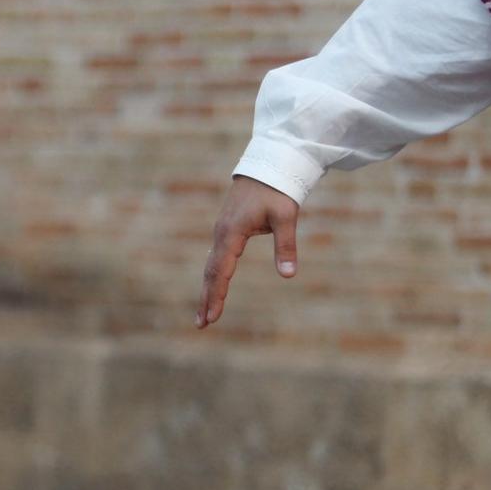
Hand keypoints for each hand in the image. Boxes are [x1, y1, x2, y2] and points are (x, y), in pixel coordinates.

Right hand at [198, 176, 300, 327]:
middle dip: (206, 299)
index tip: (213, 317)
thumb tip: (289, 275)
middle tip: (201, 324)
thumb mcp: (286, 216)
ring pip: (211, 267)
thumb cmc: (277, 190)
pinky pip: (216, 259)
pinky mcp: (226, 231)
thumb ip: (286, 246)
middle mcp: (221, 234)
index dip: (217, 295)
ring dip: (208, 291)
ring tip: (205, 314)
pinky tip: (214, 288)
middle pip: (210, 273)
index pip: (221, 271)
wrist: (266, 165)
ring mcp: (221, 233)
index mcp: (232, 232)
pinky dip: (213, 278)